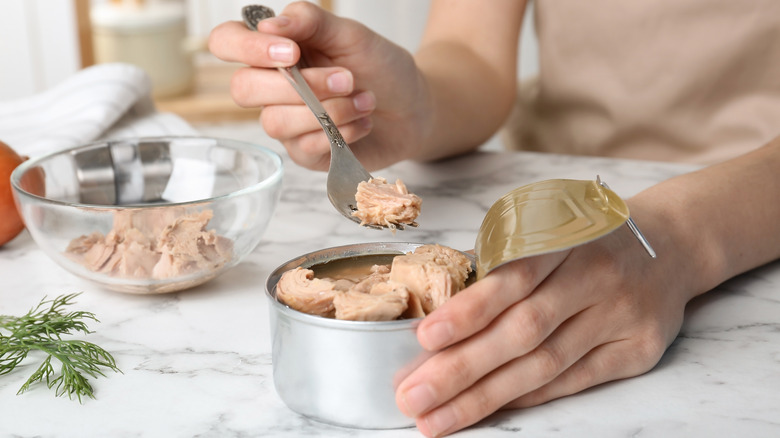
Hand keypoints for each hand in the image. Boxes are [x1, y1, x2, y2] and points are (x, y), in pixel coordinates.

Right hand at [208, 1, 428, 170]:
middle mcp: (271, 87)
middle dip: (301, 86)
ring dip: (329, 111)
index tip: (291, 51)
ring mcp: (286, 123)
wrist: (414, 106)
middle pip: (243, 89)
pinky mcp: (305, 153)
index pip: (227, 42)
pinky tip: (363, 123)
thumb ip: (311, 22)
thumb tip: (270, 25)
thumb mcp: (351, 34)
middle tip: (348, 78)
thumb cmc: (380, 67)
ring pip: (275, 123)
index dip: (247, 48)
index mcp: (275, 49)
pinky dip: (340, 134)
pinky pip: (303, 149)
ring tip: (365, 99)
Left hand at [395, 198, 699, 436]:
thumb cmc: (591, 237)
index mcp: (566, 239)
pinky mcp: (636, 350)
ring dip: (485, 395)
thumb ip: (503, 262)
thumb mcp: (551, 227)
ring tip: (438, 416)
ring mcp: (619, 317)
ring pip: (544, 364)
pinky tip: (487, 409)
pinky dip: (526, 396)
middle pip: (524, 331)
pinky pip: (572, 380)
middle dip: (462, 368)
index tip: (423, 338)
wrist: (672, 244)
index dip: (468, 311)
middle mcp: (596, 278)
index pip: (512, 279)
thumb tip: (439, 308)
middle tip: (413, 395)